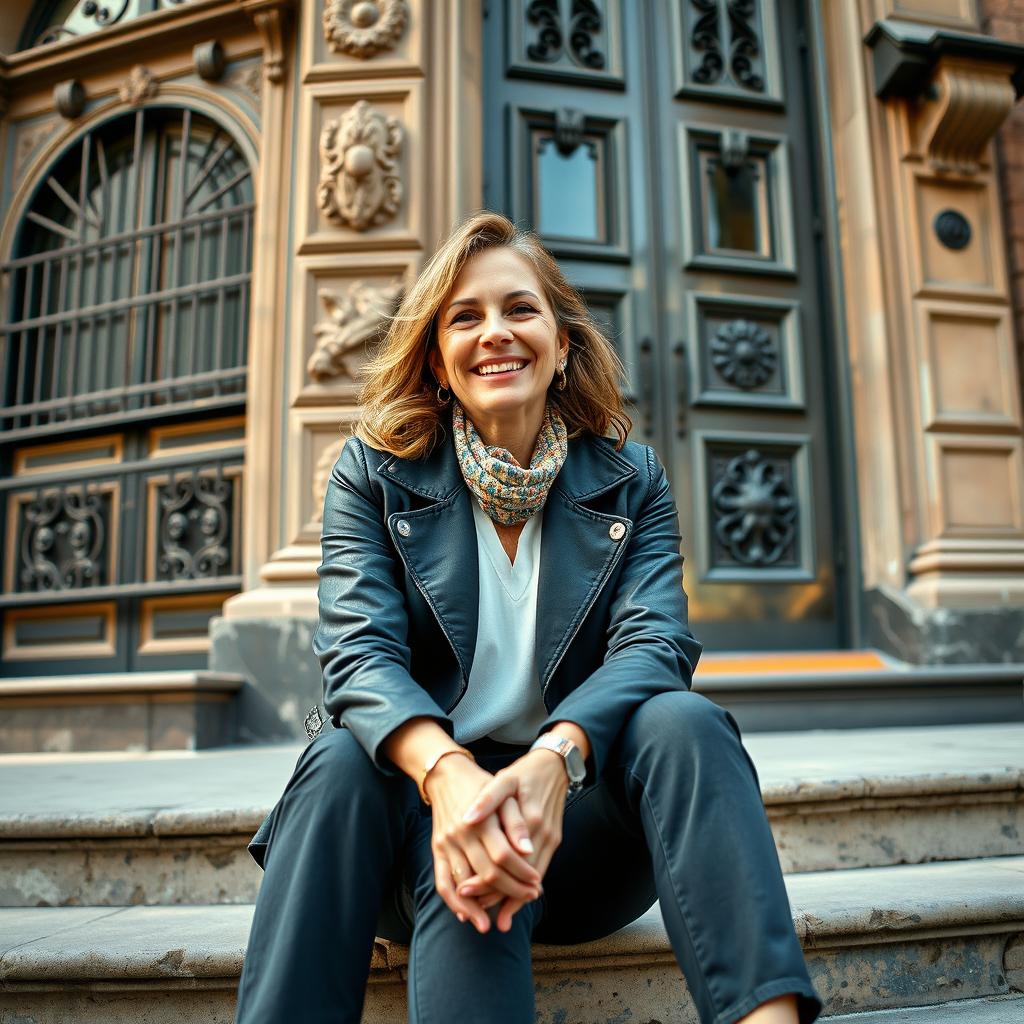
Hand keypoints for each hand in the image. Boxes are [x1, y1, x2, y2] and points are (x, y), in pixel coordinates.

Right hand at [424, 753, 542, 933]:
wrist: (448, 774)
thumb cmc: (482, 783)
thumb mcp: (504, 792)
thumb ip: (515, 821)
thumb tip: (527, 849)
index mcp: (481, 819)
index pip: (504, 855)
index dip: (522, 873)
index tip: (537, 885)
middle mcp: (461, 833)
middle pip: (487, 873)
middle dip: (510, 891)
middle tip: (528, 899)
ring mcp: (447, 842)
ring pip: (464, 883)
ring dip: (481, 906)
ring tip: (498, 920)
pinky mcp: (437, 848)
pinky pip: (442, 882)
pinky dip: (454, 902)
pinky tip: (466, 916)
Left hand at [457, 748, 568, 931]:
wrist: (556, 764)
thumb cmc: (524, 772)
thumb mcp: (504, 779)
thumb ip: (487, 800)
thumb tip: (467, 819)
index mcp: (526, 820)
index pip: (503, 862)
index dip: (483, 879)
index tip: (464, 891)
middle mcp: (541, 834)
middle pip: (518, 876)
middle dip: (497, 896)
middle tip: (476, 911)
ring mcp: (550, 839)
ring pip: (532, 877)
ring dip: (514, 897)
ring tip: (493, 913)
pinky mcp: (554, 840)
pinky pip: (540, 869)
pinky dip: (526, 886)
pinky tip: (514, 897)